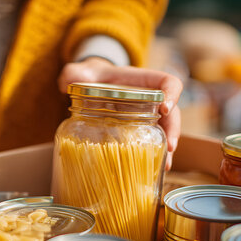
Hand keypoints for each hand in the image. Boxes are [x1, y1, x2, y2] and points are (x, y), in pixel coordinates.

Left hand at [58, 57, 182, 169]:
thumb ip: (74, 73)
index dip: (172, 93)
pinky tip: (151, 168)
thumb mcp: (83, 72)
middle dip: (174, 130)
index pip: (167, 81)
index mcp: (143, 81)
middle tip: (171, 147)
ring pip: (166, 131)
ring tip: (165, 165)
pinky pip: (152, 142)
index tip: (165, 108)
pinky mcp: (139, 130)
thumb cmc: (93, 76)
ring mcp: (147, 116)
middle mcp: (151, 99)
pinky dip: (154, 155)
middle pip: (173, 112)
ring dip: (168, 148)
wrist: (93, 85)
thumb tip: (66, 82)